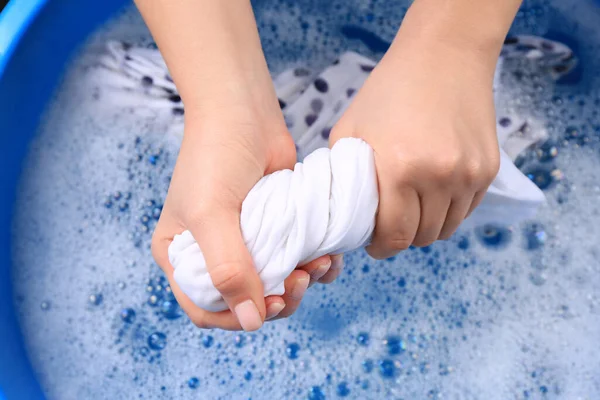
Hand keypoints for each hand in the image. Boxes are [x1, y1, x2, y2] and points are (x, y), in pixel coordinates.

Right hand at [151, 106, 341, 330]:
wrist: (243, 112)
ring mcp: (246, 242)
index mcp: (182, 256)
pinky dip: (315, 265)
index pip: (205, 308)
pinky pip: (296, 261)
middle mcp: (212, 254)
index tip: (271, 306)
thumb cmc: (214, 157)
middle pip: (246, 301)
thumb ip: (227, 269)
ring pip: (277, 285)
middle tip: (301, 282)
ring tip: (319, 265)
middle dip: (279, 300)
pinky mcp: (276, 230)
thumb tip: (251, 321)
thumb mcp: (211, 215)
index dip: (237, 317)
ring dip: (302, 284)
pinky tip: (327, 255)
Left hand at [329, 26, 500, 258]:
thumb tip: (343, 214)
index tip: (374, 244)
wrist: (443, 57)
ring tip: (411, 207)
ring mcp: (469, 175)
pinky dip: (448, 210)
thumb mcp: (349, 131)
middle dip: (402, 237)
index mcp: (400, 169)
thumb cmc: (388, 92)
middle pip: (422, 237)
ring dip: (426, 226)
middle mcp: (439, 177)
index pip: (394, 236)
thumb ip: (343, 177)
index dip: (381, 247)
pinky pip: (466, 210)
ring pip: (447, 228)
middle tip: (390, 223)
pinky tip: (433, 191)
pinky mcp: (488, 170)